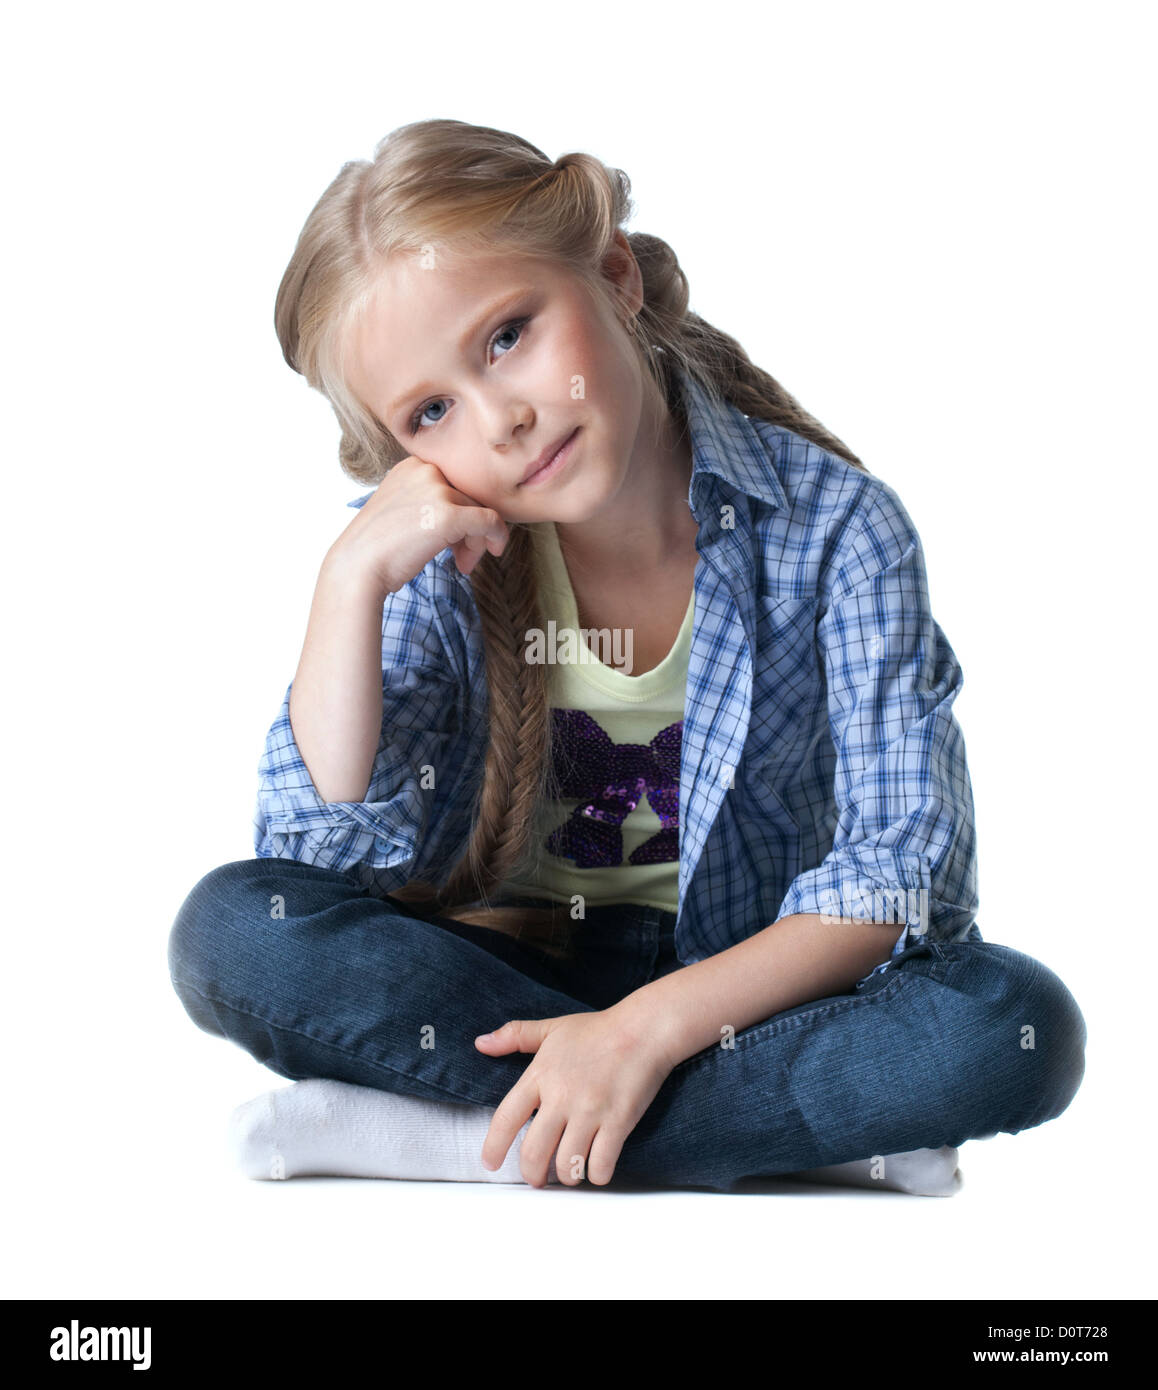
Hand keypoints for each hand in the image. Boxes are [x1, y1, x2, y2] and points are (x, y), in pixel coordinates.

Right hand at [326, 454, 509, 595]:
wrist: (357, 567)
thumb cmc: (379, 547)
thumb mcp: (404, 509)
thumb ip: (433, 502)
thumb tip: (477, 514)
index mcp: (413, 465)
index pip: (454, 485)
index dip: (460, 513)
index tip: (452, 541)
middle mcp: (425, 470)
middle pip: (469, 497)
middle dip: (470, 530)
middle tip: (461, 559)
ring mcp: (437, 490)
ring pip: (481, 512)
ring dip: (476, 541)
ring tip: (461, 565)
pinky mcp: (449, 514)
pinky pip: (491, 521)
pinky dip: (497, 538)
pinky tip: (493, 552)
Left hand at [474, 1005, 677, 1187]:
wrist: (643, 1029)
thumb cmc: (598, 1030)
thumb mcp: (552, 1028)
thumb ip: (514, 1035)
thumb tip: (481, 1043)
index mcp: (540, 1075)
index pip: (506, 1118)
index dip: (493, 1146)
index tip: (489, 1163)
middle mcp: (561, 1097)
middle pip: (534, 1153)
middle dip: (533, 1176)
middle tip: (537, 1180)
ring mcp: (589, 1111)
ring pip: (567, 1166)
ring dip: (566, 1177)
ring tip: (570, 1173)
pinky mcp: (617, 1122)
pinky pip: (600, 1165)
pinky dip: (597, 1175)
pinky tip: (597, 1168)